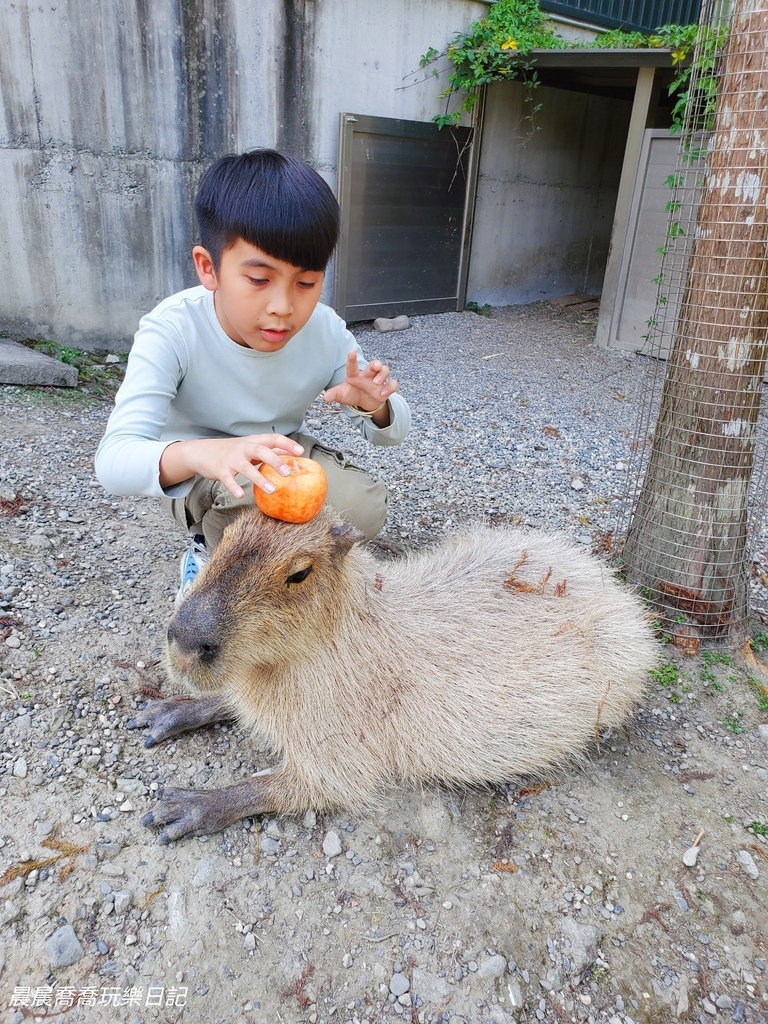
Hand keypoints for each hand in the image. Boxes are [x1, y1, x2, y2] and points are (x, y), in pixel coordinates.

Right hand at [160, 433, 303, 497]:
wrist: (203, 452)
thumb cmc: (232, 451)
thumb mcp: (250, 447)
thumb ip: (269, 450)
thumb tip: (291, 454)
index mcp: (253, 442)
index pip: (273, 438)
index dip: (287, 444)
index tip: (301, 451)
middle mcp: (243, 448)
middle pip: (261, 450)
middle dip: (276, 461)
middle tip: (289, 473)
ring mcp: (231, 459)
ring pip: (246, 468)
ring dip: (259, 479)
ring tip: (272, 490)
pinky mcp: (220, 470)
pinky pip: (228, 479)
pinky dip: (234, 487)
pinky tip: (241, 495)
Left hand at [324, 351, 398, 411]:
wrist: (365, 402)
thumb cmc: (352, 394)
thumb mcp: (342, 395)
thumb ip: (334, 394)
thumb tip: (326, 397)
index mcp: (355, 375)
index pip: (352, 366)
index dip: (351, 359)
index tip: (351, 351)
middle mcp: (368, 375)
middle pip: (374, 364)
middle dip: (376, 363)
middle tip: (375, 366)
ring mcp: (378, 380)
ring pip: (385, 370)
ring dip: (382, 375)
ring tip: (377, 383)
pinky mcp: (386, 388)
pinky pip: (393, 384)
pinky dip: (390, 387)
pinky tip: (384, 394)